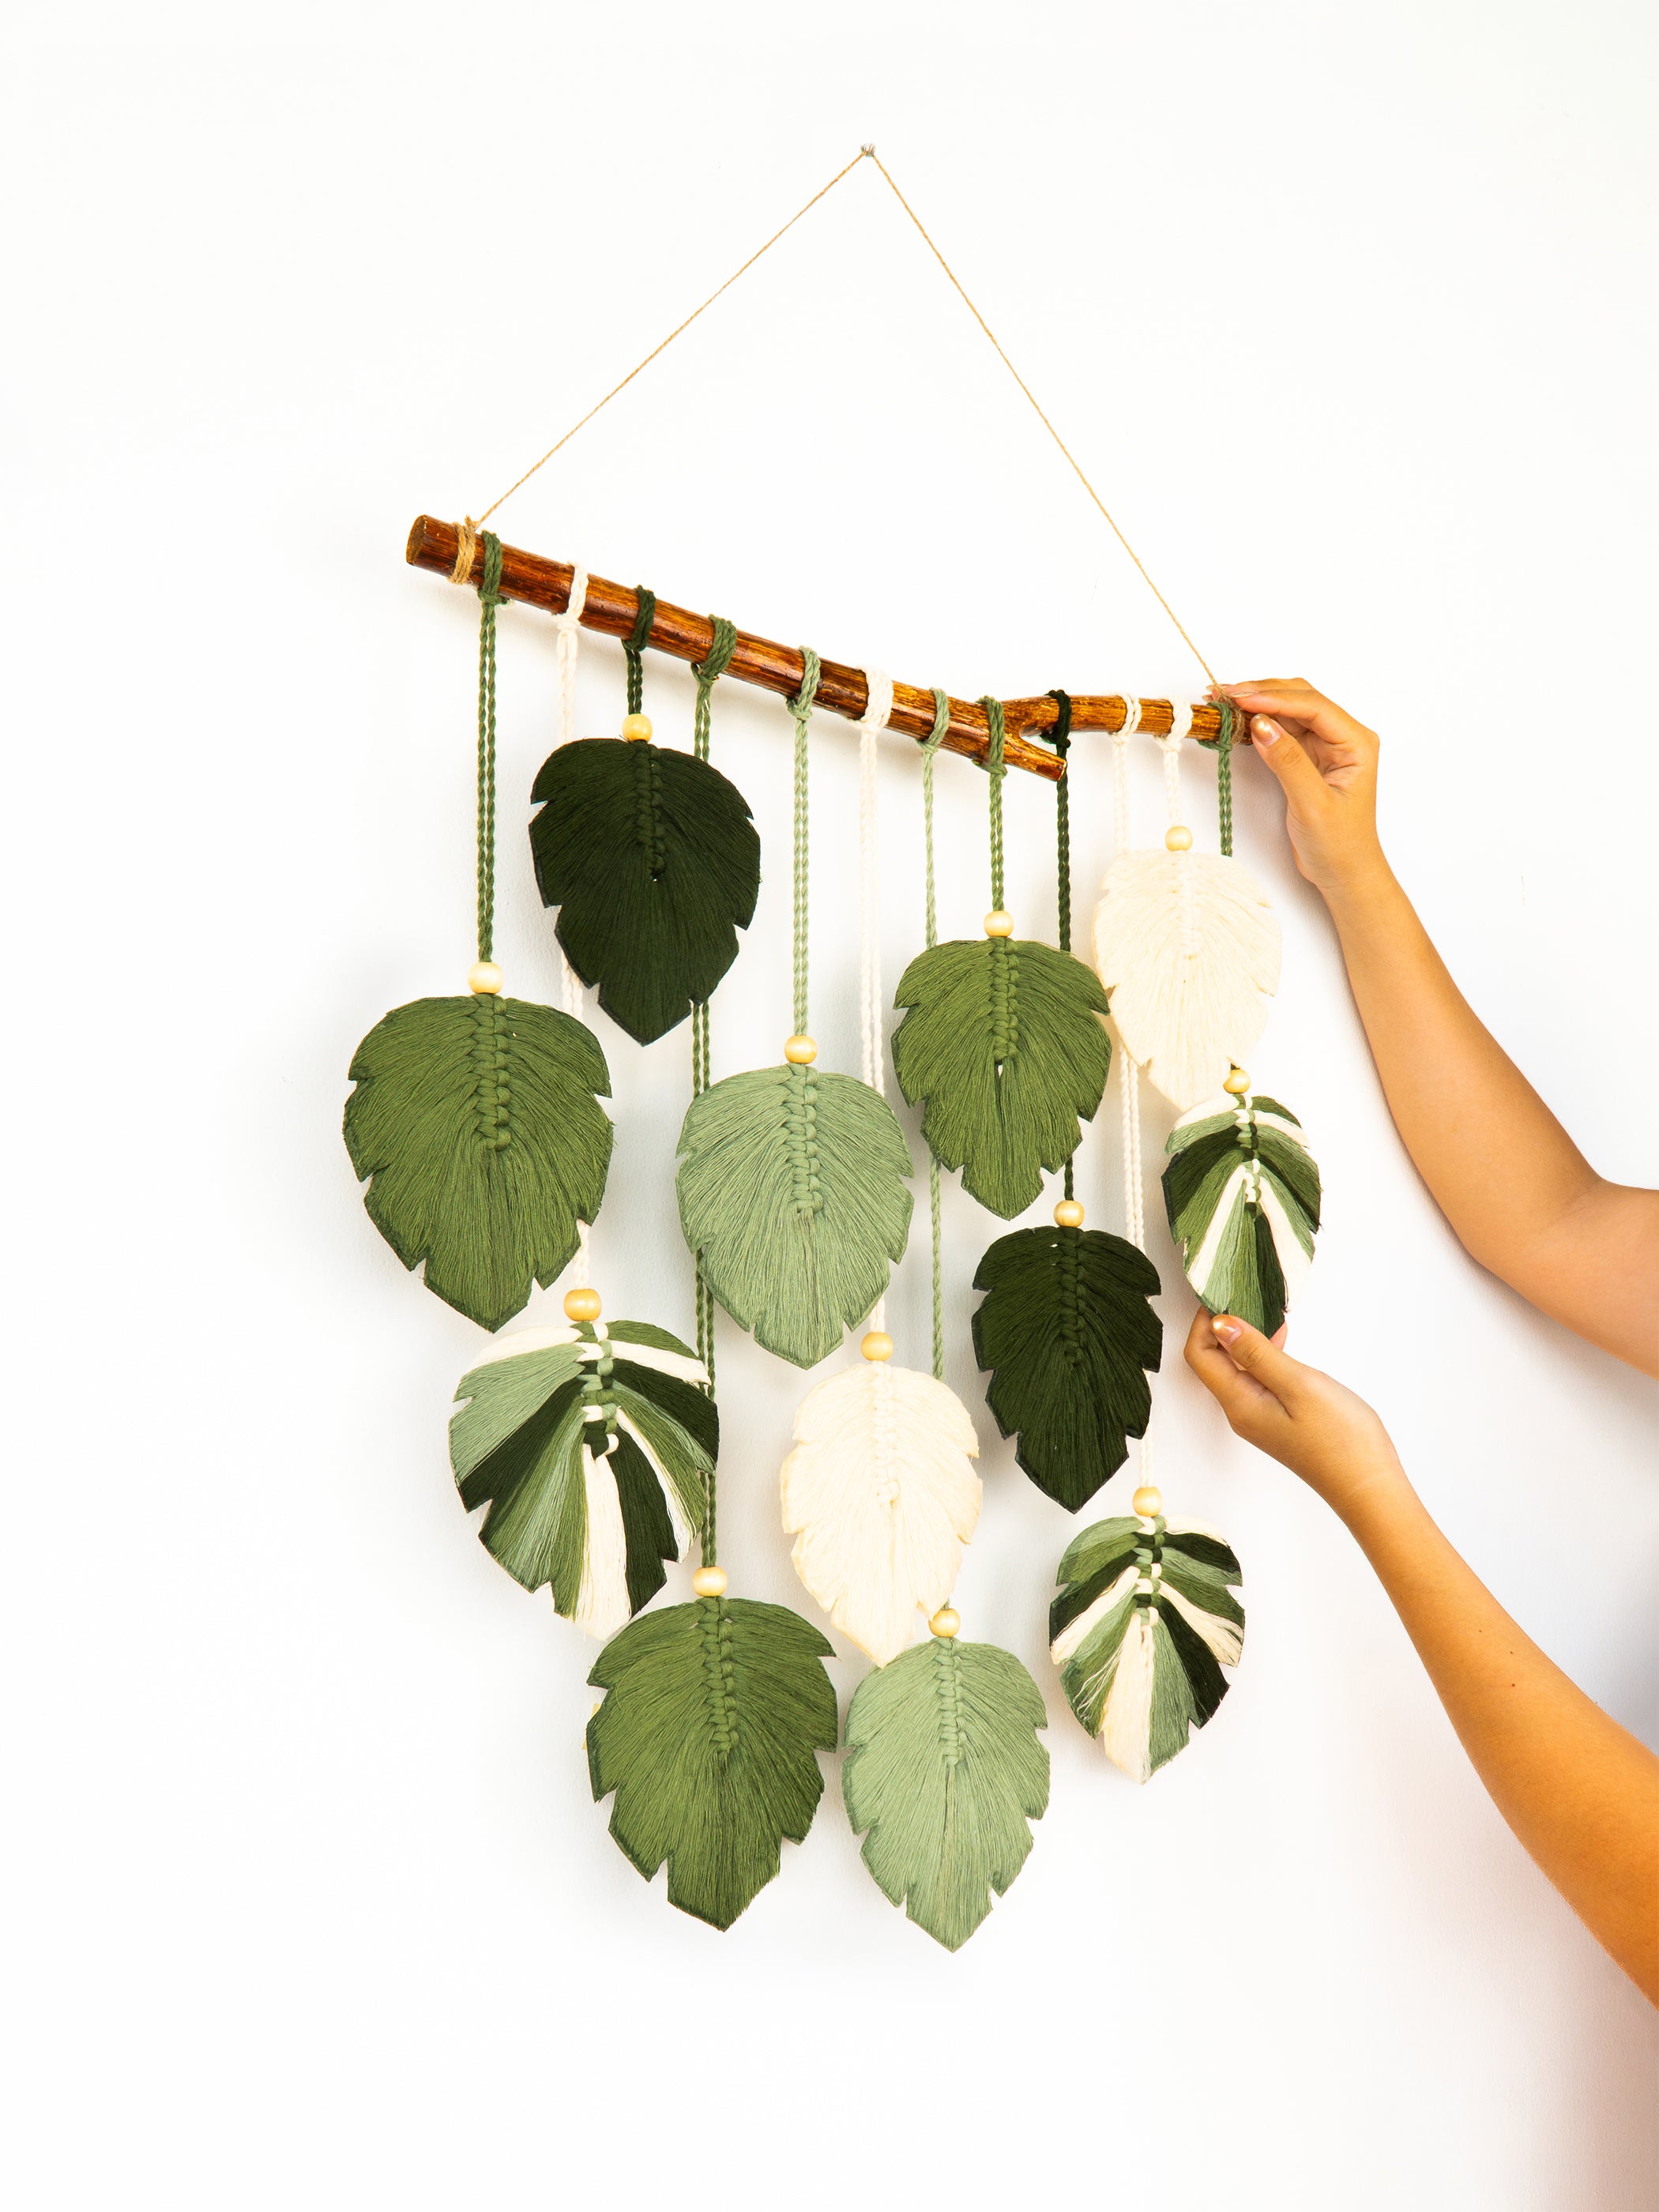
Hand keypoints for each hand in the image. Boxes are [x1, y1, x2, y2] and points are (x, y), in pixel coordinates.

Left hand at [1183, 1307, 1408, 1523]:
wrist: (1369, 1487)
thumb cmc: (1341, 1439)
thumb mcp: (1298, 1385)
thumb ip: (1256, 1353)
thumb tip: (1220, 1324)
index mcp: (1239, 1403)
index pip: (1199, 1354)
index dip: (1204, 1321)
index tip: (1226, 1292)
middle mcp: (1240, 1411)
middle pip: (1212, 1360)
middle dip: (1221, 1324)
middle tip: (1247, 1294)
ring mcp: (1258, 1417)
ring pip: (1235, 1368)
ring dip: (1245, 1338)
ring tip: (1267, 1311)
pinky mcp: (1276, 1419)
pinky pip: (1255, 1379)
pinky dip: (1262, 1354)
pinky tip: (1282, 1341)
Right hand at [1218, 678, 1386, 899]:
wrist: (1344, 872)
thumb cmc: (1339, 844)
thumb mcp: (1312, 803)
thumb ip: (1288, 761)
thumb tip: (1261, 724)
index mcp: (1355, 742)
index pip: (1313, 706)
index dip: (1273, 697)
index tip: (1239, 698)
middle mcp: (1343, 737)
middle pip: (1300, 698)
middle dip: (1262, 693)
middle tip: (1223, 695)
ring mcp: (1324, 746)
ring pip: (1288, 710)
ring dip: (1257, 705)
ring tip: (1223, 703)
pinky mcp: (1307, 757)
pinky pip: (1281, 730)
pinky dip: (1258, 723)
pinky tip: (1237, 721)